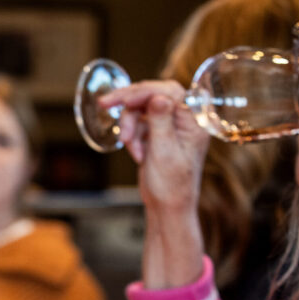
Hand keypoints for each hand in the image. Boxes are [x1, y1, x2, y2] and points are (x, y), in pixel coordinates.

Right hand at [100, 80, 207, 288]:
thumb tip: (159, 96)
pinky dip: (132, 136)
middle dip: (129, 104)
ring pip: (142, 108)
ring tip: (130, 147)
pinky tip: (136, 154)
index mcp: (194, 121)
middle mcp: (184, 119)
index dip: (143, 91)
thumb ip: (161, 122)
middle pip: (153, 95)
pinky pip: (139, 122)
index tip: (121, 99)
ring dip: (130, 125)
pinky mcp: (158, 134)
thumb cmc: (171, 186)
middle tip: (104, 104)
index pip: (168, 92)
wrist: (167, 208)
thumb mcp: (164, 153)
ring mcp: (170, 126)